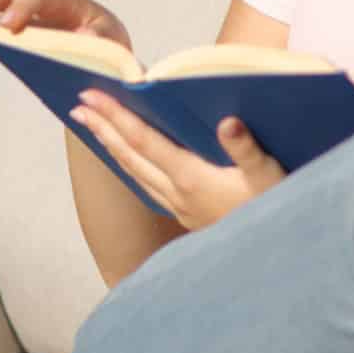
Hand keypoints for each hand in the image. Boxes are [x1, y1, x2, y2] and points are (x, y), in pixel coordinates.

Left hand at [70, 96, 286, 231]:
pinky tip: (125, 158)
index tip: (90, 96)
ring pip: (134, 173)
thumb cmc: (277, 208)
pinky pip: (147, 185)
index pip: (143, 141)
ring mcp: (179, 207)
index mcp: (191, 178)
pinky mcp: (187, 215)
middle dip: (101, 128)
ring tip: (91, 125)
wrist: (277, 256)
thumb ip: (247, 149)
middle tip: (76, 104)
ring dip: (111, 146)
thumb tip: (228, 121)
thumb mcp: (270, 176)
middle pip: (129, 156)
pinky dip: (129, 165)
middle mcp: (177, 193)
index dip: (115, 116)